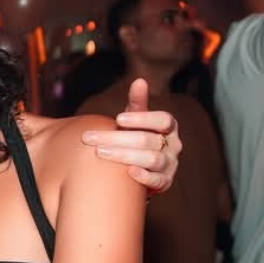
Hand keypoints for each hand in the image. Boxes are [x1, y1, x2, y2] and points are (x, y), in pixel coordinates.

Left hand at [81, 78, 180, 193]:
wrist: (139, 165)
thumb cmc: (136, 136)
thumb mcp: (135, 119)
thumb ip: (137, 102)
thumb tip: (140, 80)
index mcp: (168, 126)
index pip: (163, 120)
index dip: (142, 119)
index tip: (118, 119)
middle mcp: (173, 145)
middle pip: (148, 140)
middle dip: (116, 138)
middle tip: (90, 138)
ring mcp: (170, 164)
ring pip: (152, 159)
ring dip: (124, 155)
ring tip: (101, 152)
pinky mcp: (165, 181)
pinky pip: (157, 180)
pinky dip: (144, 177)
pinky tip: (128, 172)